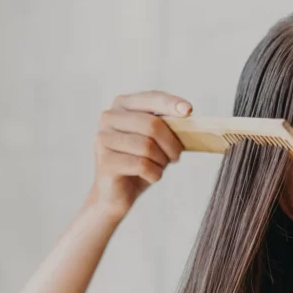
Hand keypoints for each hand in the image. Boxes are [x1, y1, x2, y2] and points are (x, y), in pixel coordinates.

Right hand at [90, 90, 192, 217]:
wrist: (115, 194)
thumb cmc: (138, 163)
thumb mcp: (155, 141)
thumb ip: (166, 126)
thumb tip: (186, 115)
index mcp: (122, 105)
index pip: (150, 98)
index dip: (170, 103)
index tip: (189, 110)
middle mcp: (109, 117)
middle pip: (151, 124)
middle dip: (171, 143)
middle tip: (176, 157)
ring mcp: (103, 138)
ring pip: (147, 146)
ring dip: (161, 161)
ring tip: (159, 167)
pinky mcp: (105, 160)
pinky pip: (141, 165)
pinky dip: (154, 174)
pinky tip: (151, 176)